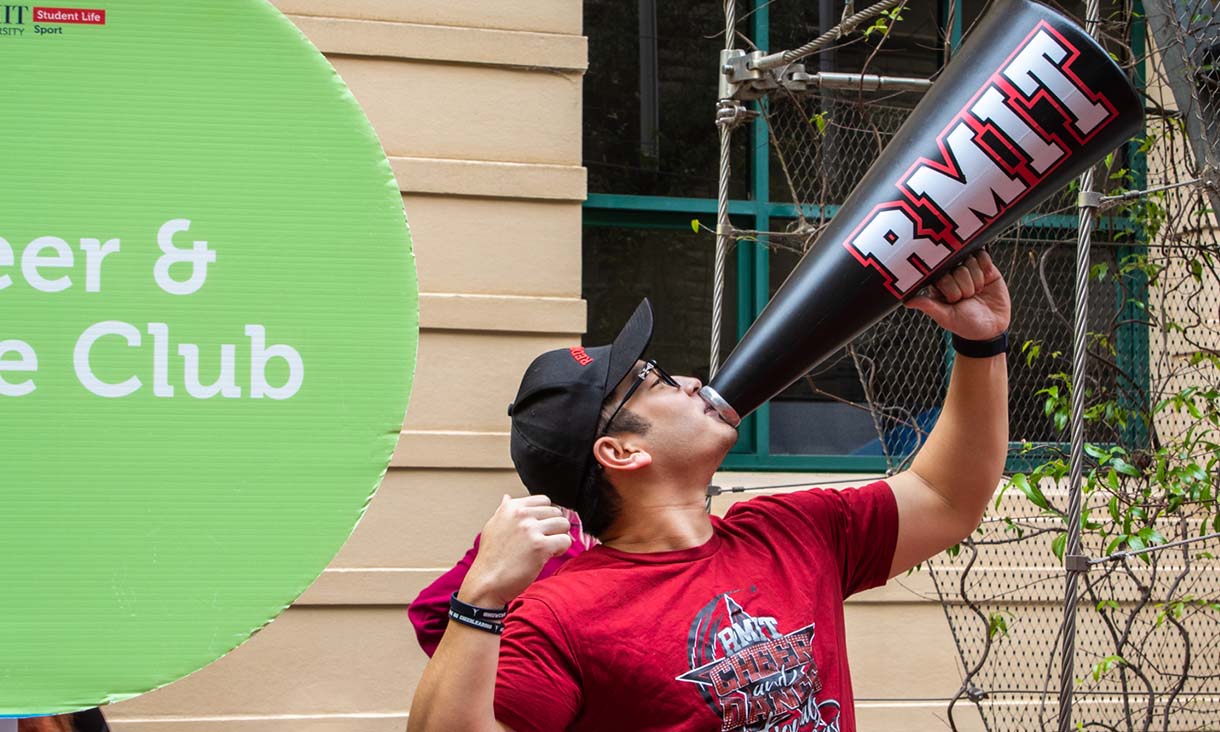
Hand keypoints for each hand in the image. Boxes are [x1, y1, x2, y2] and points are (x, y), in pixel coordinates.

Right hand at [458, 494, 572, 607]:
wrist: (487, 582)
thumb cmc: (491, 558)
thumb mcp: (493, 527)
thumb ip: (503, 510)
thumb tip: (507, 498)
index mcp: (511, 507)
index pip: (544, 500)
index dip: (546, 516)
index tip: (540, 528)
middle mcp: (521, 515)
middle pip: (556, 512)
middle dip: (554, 527)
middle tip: (544, 541)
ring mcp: (531, 530)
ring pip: (563, 524)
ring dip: (559, 537)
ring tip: (547, 548)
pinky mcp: (540, 546)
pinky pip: (565, 540)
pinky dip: (561, 549)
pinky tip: (549, 556)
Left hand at [904, 250, 1010, 339]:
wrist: (993, 326)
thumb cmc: (966, 324)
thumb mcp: (947, 318)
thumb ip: (929, 306)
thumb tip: (906, 301)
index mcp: (938, 285)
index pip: (943, 277)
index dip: (953, 290)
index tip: (956, 301)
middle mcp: (951, 273)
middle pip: (958, 269)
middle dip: (966, 287)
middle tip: (968, 298)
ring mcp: (967, 268)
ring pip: (971, 261)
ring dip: (977, 280)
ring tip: (977, 291)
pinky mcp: (983, 265)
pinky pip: (983, 256)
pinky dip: (986, 269)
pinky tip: (986, 280)